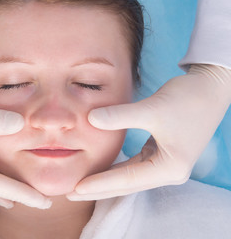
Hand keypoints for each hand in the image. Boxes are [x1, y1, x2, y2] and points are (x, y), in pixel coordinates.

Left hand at [68, 64, 230, 199]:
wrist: (210, 88)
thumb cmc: (187, 98)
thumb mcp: (152, 109)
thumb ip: (120, 116)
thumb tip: (89, 119)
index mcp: (170, 168)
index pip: (127, 179)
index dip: (100, 184)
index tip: (75, 188)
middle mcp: (168, 171)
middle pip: (126, 185)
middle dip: (98, 190)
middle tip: (70, 194)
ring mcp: (165, 164)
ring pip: (129, 177)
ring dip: (106, 181)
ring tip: (81, 186)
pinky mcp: (161, 154)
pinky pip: (134, 167)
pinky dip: (117, 169)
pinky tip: (101, 170)